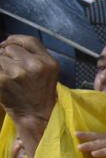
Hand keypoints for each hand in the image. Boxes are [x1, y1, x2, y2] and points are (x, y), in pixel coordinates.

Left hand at [0, 36, 59, 153]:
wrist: (36, 117)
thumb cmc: (42, 93)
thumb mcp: (49, 72)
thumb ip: (35, 55)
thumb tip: (6, 43)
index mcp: (49, 63)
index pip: (28, 41)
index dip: (15, 40)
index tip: (7, 46)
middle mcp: (35, 66)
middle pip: (10, 48)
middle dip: (6, 56)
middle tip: (10, 69)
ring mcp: (17, 73)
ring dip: (1, 65)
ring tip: (8, 77)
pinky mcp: (2, 80)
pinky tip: (3, 81)